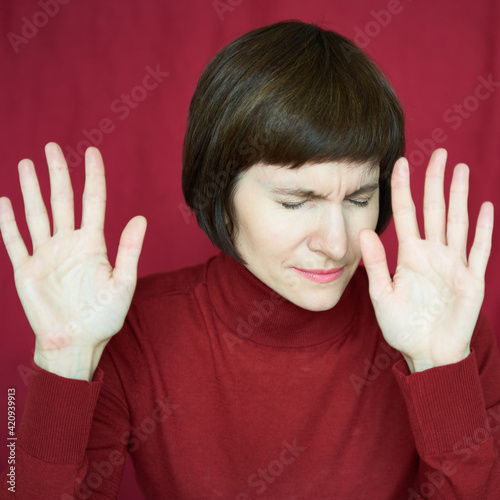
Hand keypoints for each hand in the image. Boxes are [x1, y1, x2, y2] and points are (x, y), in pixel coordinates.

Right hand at [0, 143, 146, 375]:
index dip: (93, 176)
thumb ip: (129, 249)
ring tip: (27, 163)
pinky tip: (4, 201)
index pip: (93, 201)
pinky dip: (8, 222)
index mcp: (93, 244)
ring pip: (37, 213)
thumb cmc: (104, 316)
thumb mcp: (123, 282)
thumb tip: (141, 217)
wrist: (77, 342)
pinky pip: (15, 240)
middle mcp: (68, 243)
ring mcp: (46, 254)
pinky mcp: (26, 270)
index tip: (92, 151)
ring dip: (30, 189)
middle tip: (52, 146)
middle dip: (57, 173)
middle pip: (62, 200)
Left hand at [359, 148, 493, 372]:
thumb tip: (363, 232)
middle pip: (434, 210)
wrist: (426, 352)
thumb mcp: (382, 294)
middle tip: (439, 153)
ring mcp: (454, 264)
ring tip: (461, 169)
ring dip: (460, 196)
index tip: (399, 163)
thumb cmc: (402, 325)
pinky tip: (484, 206)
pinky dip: (482, 228)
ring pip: (457, 221)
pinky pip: (479, 249)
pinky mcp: (472, 279)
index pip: (406, 214)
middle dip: (436, 181)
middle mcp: (432, 253)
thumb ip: (375, 264)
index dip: (403, 188)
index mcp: (409, 255)